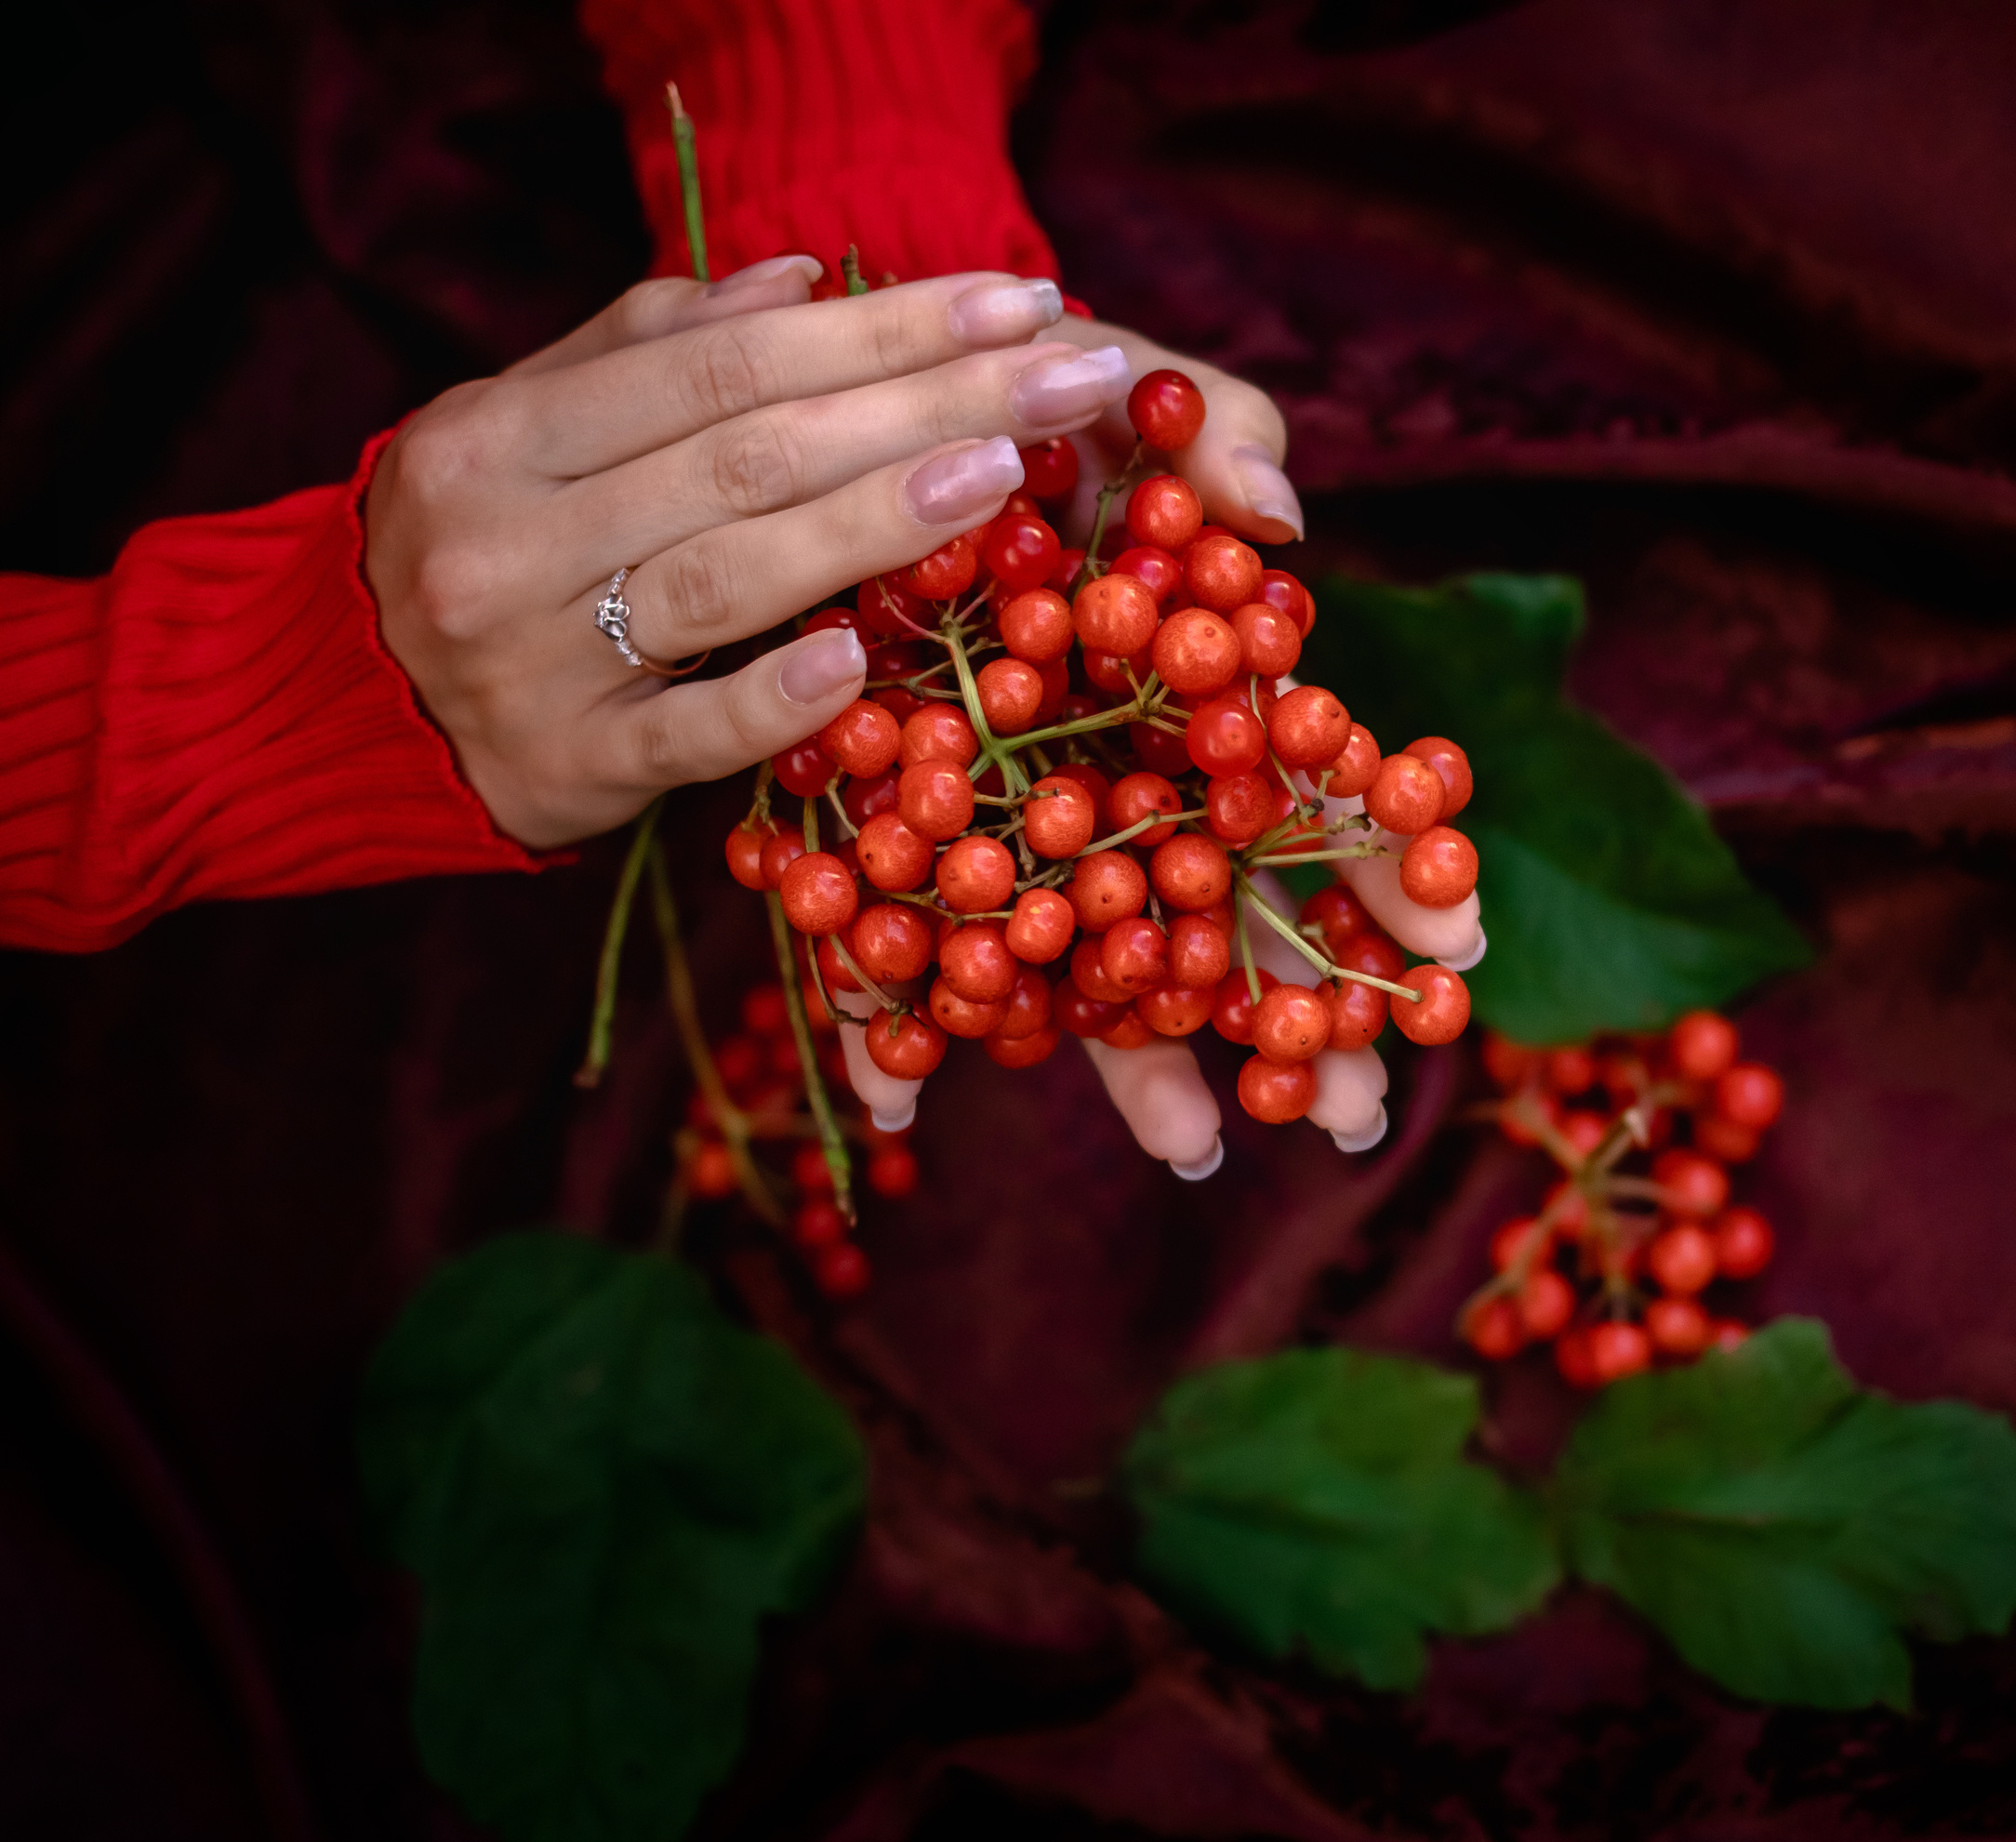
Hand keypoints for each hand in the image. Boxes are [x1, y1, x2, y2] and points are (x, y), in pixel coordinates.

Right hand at [366, 263, 1138, 845]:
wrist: (330, 703)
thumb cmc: (469, 544)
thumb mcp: (522, 426)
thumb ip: (645, 350)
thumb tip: (801, 281)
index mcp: (504, 432)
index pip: (724, 361)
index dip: (880, 325)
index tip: (1013, 301)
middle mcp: (511, 535)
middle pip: (748, 454)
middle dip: (924, 403)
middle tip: (1066, 373)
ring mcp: (535, 660)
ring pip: (725, 578)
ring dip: (873, 521)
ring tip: (1004, 469)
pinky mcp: (565, 768)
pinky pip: (682, 735)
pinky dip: (770, 698)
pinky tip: (858, 661)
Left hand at [810, 315, 1475, 1163]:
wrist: (843, 408)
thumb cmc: (1013, 400)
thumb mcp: (1120, 387)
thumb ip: (1212, 429)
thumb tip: (1284, 508)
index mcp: (1192, 691)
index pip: (1314, 788)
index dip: (1385, 862)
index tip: (1454, 942)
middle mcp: (1112, 774)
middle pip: (1217, 907)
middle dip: (1290, 1011)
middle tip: (1355, 1107)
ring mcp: (999, 817)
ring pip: (1078, 954)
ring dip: (1134, 1055)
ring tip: (1192, 1142)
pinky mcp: (871, 832)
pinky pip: (885, 939)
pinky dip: (885, 1020)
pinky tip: (898, 1099)